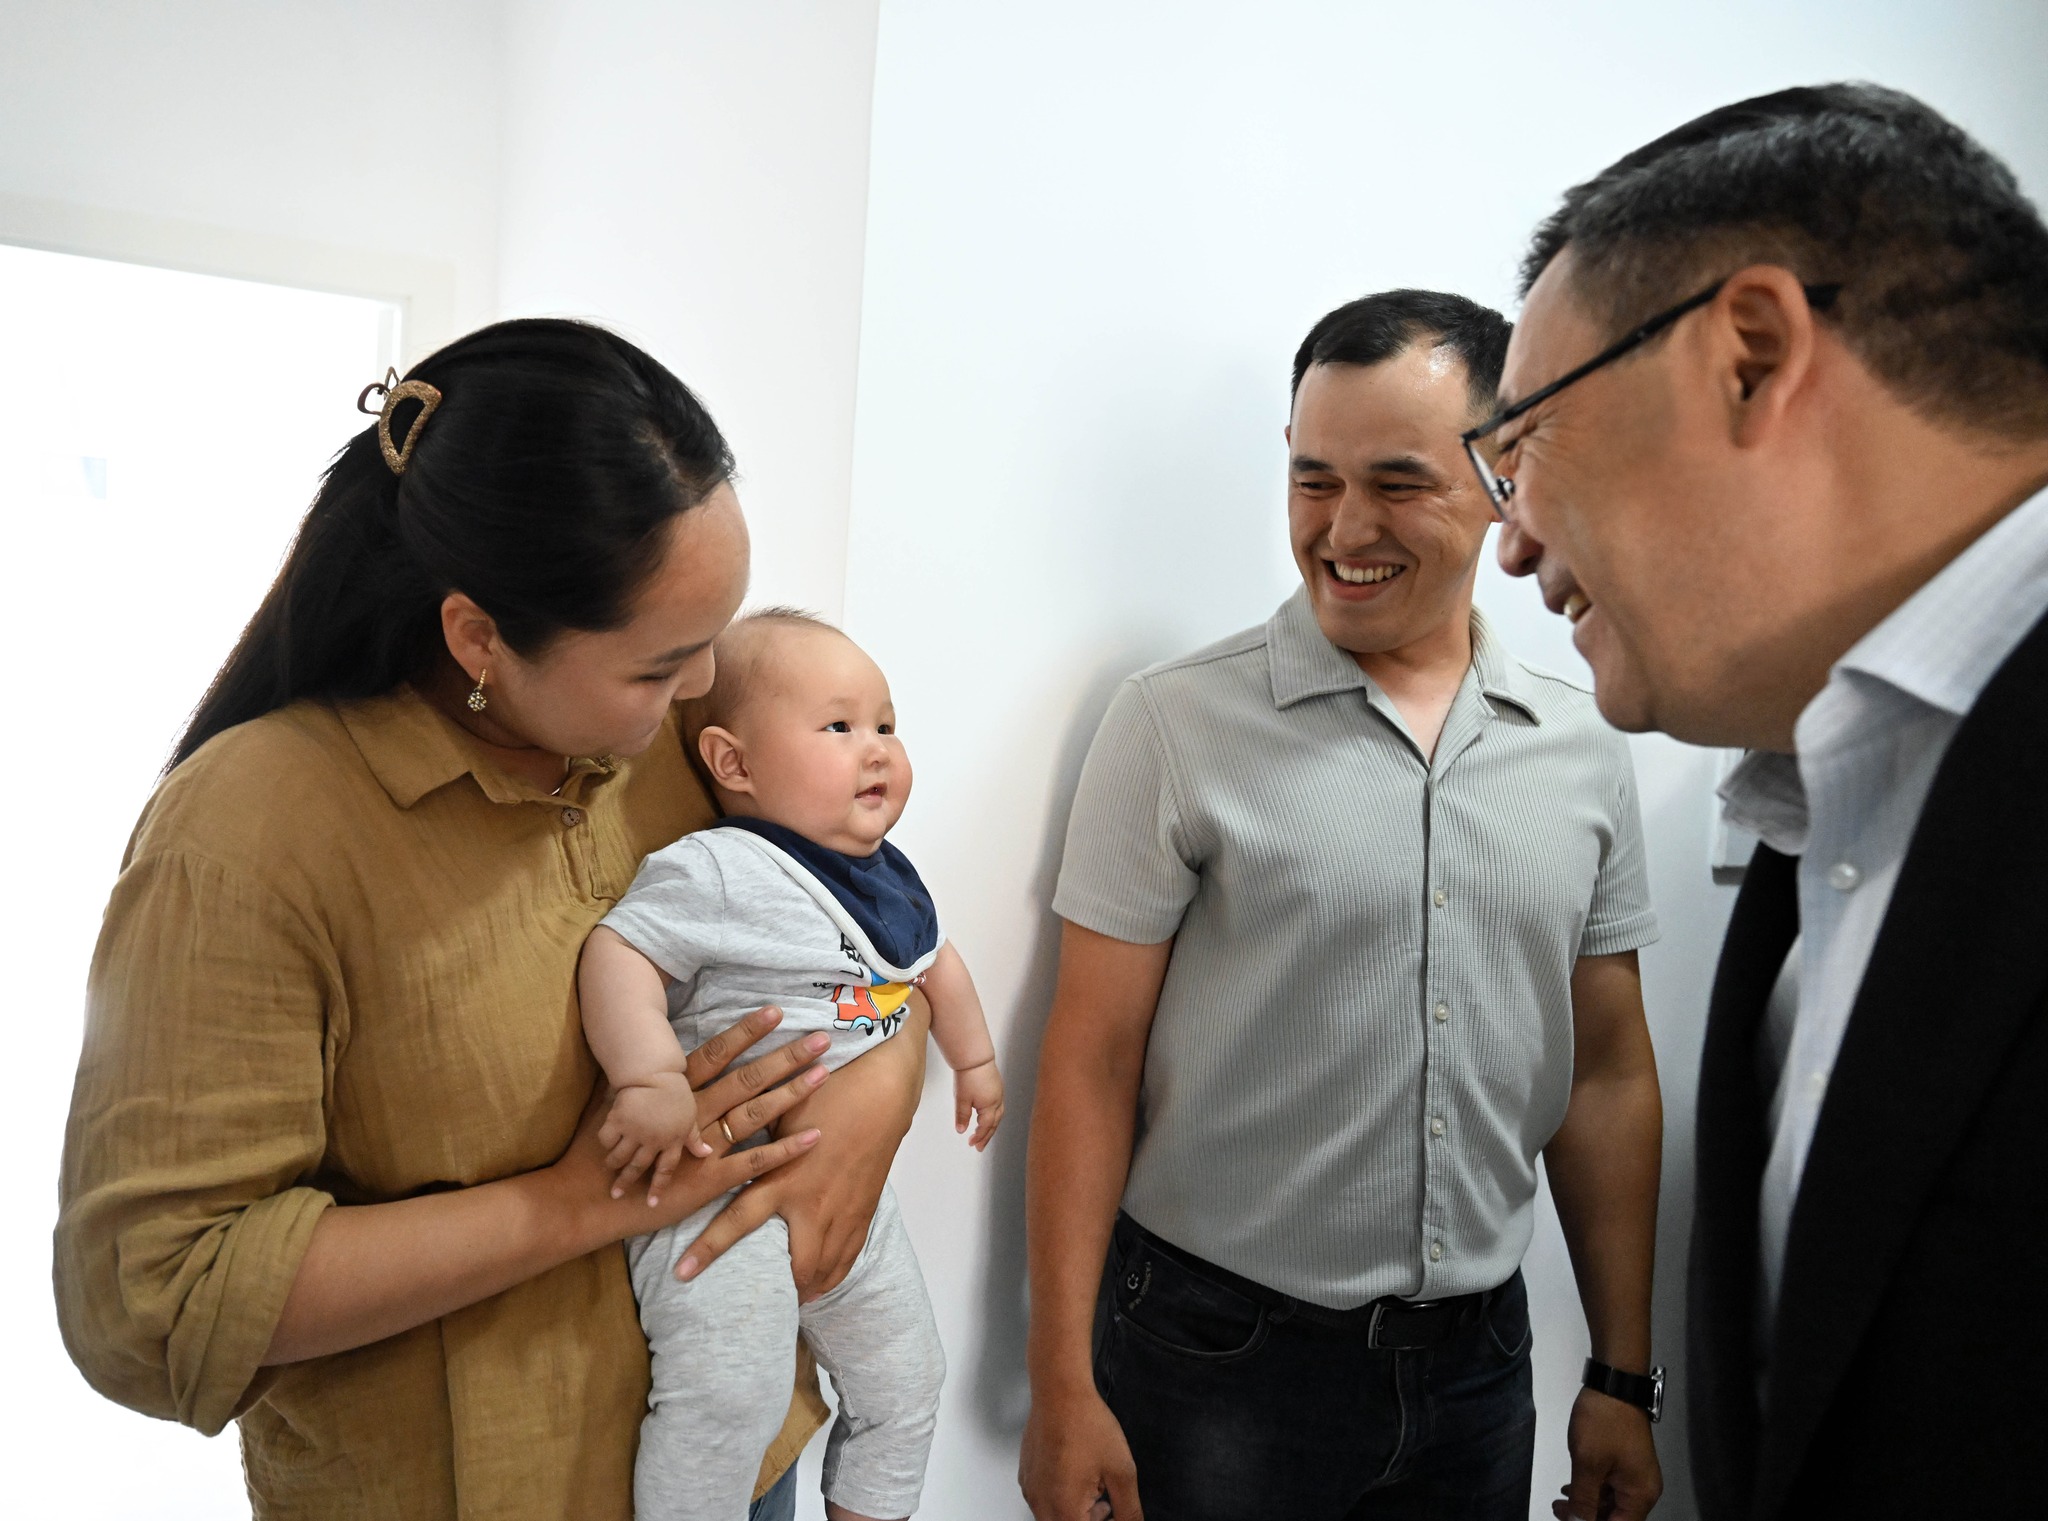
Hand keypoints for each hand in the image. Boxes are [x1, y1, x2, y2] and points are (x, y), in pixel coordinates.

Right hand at [550, 1007, 831, 1246]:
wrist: (590, 1194)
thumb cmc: (601, 1147)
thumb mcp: (619, 1102)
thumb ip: (643, 1080)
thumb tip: (649, 1048)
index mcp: (674, 1091)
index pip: (718, 1053)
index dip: (747, 1031)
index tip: (776, 1010)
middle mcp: (694, 1112)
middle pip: (747, 1077)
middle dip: (785, 1056)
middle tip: (821, 1036)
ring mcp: (703, 1145)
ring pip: (756, 1112)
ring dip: (792, 1092)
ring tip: (825, 1073)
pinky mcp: (709, 1178)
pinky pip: (755, 1160)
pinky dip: (786, 1149)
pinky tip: (815, 1137)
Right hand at [597, 1071, 706, 1205]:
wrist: (655, 1071)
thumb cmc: (675, 1092)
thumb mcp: (690, 1116)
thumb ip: (694, 1138)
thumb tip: (707, 1154)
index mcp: (673, 1141)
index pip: (665, 1170)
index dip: (658, 1187)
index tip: (651, 1204)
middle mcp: (654, 1140)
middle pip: (638, 1167)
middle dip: (626, 1183)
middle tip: (615, 1195)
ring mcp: (635, 1131)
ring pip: (620, 1156)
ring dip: (613, 1164)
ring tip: (608, 1168)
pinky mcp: (618, 1120)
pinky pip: (607, 1139)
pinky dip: (605, 1143)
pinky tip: (605, 1143)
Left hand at [678, 995, 929, 1293]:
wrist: (881, 1086)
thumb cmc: (825, 1091)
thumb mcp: (780, 1116)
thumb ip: (754, 1144)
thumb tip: (720, 1150)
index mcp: (782, 1179)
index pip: (735, 1224)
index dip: (707, 1251)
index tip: (681, 1275)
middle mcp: (812, 1204)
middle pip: (793, 1265)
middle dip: (774, 1289)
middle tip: (753, 1302)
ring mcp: (843, 1211)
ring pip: (825, 1268)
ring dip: (807, 1288)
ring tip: (791, 1301)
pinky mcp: (866, 1208)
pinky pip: (850, 1255)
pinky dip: (835, 1274)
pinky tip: (823, 1284)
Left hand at [954, 1058, 1005, 1150]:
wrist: (975, 1057)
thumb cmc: (968, 1076)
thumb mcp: (962, 1099)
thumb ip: (962, 1116)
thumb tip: (961, 1130)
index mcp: (990, 1106)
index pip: (985, 1127)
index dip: (979, 1137)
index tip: (972, 1144)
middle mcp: (998, 1101)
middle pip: (994, 1123)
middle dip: (987, 1136)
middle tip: (980, 1146)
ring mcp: (999, 1093)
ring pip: (998, 1115)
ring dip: (991, 1126)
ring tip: (984, 1134)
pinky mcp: (997, 1086)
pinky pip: (998, 1106)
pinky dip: (993, 1115)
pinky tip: (987, 1115)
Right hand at [1020, 1381, 1140, 1520]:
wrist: (1059, 1390)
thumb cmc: (1086, 1424)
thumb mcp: (1121, 1471)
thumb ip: (1129, 1509)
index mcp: (1063, 1509)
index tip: (1116, 1513)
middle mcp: (1040, 1504)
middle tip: (1108, 1504)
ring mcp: (1030, 1489)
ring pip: (1054, 1516)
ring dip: (1076, 1512)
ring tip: (1096, 1485)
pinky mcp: (1026, 1474)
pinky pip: (1044, 1499)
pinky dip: (1062, 1496)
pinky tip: (1078, 1473)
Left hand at [1554, 1387, 1661, 1520]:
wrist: (1614, 1383)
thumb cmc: (1603, 1424)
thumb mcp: (1588, 1464)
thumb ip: (1583, 1499)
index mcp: (1640, 1495)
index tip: (1569, 1520)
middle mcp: (1643, 1491)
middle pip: (1616, 1517)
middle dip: (1586, 1517)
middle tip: (1557, 1511)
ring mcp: (1635, 1476)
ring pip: (1610, 1504)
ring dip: (1586, 1505)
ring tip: (1559, 1503)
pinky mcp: (1626, 1464)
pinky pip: (1610, 1487)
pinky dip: (1591, 1490)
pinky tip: (1571, 1488)